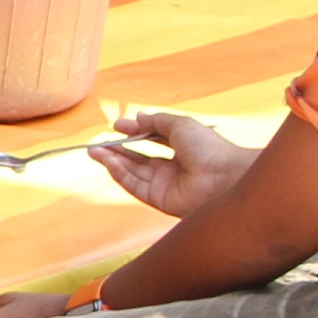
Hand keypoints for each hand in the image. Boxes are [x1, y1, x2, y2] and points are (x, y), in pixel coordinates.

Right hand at [94, 111, 256, 218]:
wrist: (223, 177)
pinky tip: (109, 162)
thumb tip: (136, 118)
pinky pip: (135, 186)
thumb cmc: (209, 148)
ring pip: (133, 172)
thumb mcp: (180, 125)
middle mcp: (173, 169)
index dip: (135, 134)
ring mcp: (165, 185)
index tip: (118, 126)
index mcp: (183, 150)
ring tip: (94, 151)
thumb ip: (156, 121)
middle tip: (97, 143)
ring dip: (113, 161)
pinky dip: (120, 174)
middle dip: (117, 150)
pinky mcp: (159, 200)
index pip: (153, 142)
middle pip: (139, 160)